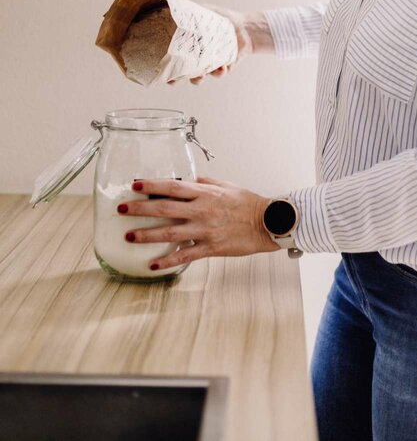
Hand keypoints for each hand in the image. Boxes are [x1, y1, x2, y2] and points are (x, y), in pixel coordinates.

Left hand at [117, 176, 279, 270]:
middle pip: (164, 208)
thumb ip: (205, 182)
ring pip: (170, 233)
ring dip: (147, 235)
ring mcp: (205, 230)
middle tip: (121, 209)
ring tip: (129, 237)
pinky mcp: (210, 247)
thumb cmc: (248, 203)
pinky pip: (185, 256)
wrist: (267, 223)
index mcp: (204, 193)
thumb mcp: (225, 186)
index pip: (172, 187)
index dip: (151, 185)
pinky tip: (153, 265)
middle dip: (140, 209)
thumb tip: (188, 178)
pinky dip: (168, 261)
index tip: (134, 185)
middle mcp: (201, 210)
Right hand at [167, 5, 252, 85]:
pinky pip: (220, 73)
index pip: (173, 59)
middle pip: (181, 73)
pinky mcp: (224, 67)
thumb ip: (187, 11)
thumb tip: (170, 4)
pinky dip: (220, 72)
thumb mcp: (202, 12)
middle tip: (173, 80)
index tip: (160, 71)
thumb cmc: (221, 19)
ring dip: (198, 78)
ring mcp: (209, 65)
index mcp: (189, 48)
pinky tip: (222, 68)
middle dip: (177, 79)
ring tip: (200, 75)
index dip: (166, 67)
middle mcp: (197, 59)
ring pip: (200, 78)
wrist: (243, 26)